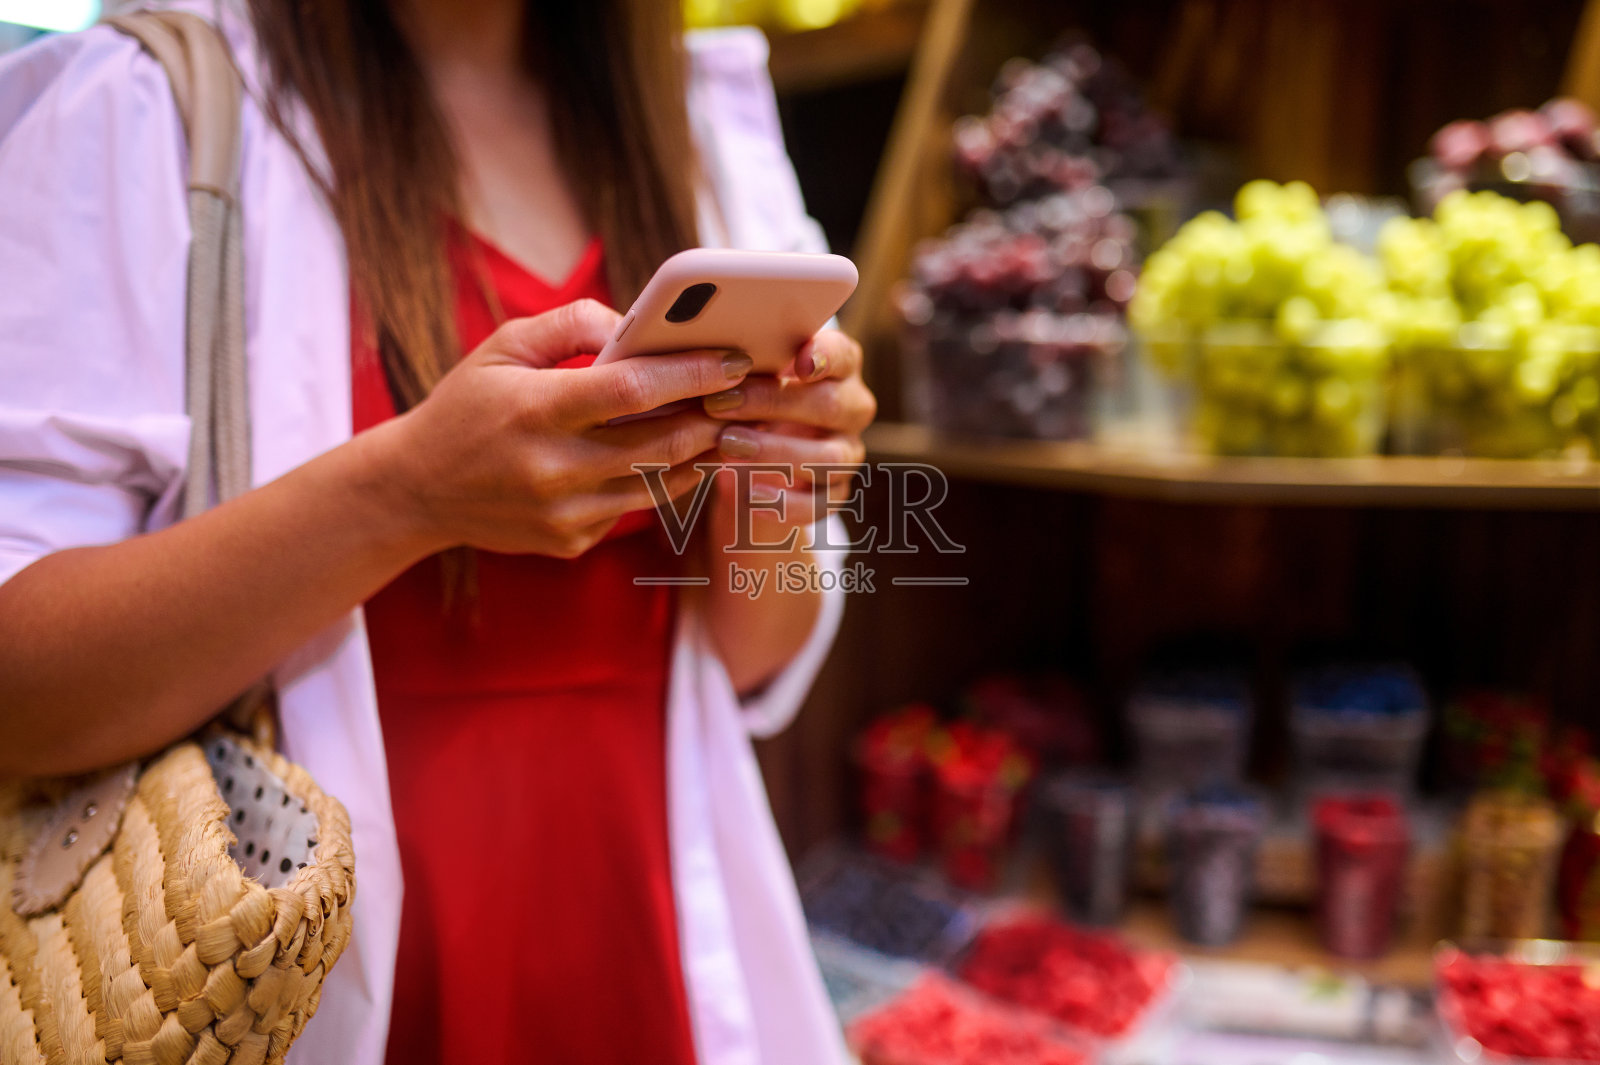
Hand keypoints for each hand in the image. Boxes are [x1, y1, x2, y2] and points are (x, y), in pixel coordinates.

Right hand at [374, 299, 750, 557]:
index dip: (691, 373)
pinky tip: (677, 459)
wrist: (416, 490)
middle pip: (661, 443)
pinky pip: (632, 510)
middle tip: (744, 393)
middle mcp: (552, 468)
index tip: (732, 358)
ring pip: (660, 484)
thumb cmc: (467, 406)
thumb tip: (638, 324)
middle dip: (712, 416)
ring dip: (701, 454)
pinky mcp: (570, 542)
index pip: (633, 390)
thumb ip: (573, 324)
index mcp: (536, 409)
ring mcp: (564, 513)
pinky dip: (659, 482)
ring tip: (725, 424)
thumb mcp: (504, 346)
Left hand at [700, 328, 875, 539]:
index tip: (800, 362)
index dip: (826, 357)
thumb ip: (747, 362)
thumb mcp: (748, 377)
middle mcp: (852, 409)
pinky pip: (818, 504)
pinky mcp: (834, 495)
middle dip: (773, 403)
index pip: (843, 355)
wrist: (751, 463)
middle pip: (830, 405)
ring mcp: (847, 454)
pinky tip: (751, 495)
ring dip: (775, 452)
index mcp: (839, 368)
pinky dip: (785, 502)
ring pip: (827, 458)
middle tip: (719, 404)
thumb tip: (714, 356)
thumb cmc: (749, 401)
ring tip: (727, 446)